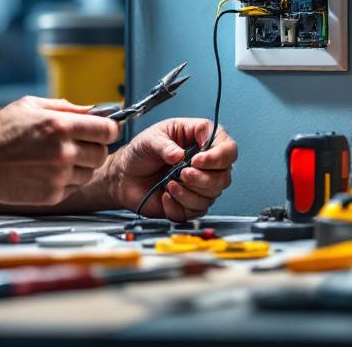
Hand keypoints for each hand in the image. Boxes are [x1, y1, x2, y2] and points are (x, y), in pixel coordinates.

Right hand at [0, 96, 119, 205]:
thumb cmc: (0, 133)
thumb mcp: (30, 106)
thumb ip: (64, 107)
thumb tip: (91, 110)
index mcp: (60, 126)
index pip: (107, 130)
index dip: (108, 129)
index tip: (103, 131)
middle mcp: (63, 152)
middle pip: (102, 153)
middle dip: (93, 148)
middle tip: (77, 145)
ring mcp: (59, 176)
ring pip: (90, 173)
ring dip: (80, 166)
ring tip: (57, 159)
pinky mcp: (52, 195)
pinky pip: (73, 187)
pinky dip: (65, 181)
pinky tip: (47, 172)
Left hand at [107, 118, 236, 221]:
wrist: (124, 175)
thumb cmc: (140, 152)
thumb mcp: (149, 140)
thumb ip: (164, 145)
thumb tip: (179, 154)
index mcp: (200, 140)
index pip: (227, 149)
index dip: (218, 156)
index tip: (198, 160)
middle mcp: (204, 164)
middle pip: (224, 177)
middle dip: (202, 178)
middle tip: (182, 173)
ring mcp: (199, 186)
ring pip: (211, 196)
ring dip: (189, 192)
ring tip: (169, 183)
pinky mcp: (190, 204)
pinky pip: (195, 211)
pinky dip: (178, 205)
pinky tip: (165, 196)